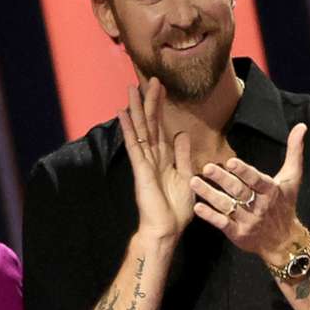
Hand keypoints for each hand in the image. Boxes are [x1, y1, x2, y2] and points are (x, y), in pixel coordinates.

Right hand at [122, 77, 194, 242]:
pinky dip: (128, 128)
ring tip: (132, 88)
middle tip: (150, 79)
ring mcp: (145, 162)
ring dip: (136, 108)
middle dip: (149, 101)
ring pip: (140, 129)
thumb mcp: (187, 177)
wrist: (165, 229)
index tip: (161, 88)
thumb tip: (181, 134)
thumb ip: (183, 156)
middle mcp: (152, 156)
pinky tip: (123, 113)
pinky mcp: (141, 169)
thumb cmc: (176, 210)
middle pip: (150, 123)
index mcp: (164, 158)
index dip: (161, 108)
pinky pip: (134, 144)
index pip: (161, 127)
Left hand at [191, 122, 304, 256]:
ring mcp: (248, 221)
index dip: (244, 172)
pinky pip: (223, 224)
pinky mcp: (238, 234)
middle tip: (206, 168)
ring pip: (227, 206)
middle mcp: (259, 206)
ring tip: (194, 182)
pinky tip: (198, 207)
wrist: (284, 241)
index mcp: (271, 191)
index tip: (231, 162)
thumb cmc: (285, 204)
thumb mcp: (293, 178)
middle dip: (222, 180)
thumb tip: (301, 126)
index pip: (256, 180)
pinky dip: (210, 216)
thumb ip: (294, 151)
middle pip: (239, 191)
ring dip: (210, 195)